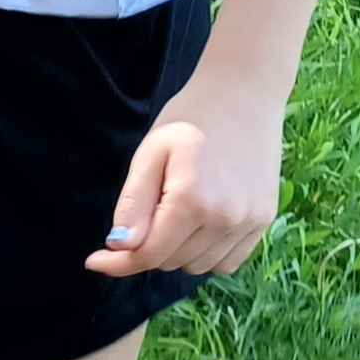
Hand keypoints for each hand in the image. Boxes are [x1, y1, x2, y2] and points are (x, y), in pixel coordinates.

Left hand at [85, 71, 283, 278]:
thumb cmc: (191, 117)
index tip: (95, 260)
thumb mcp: (151, 153)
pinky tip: (201, 225)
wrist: (244, 93)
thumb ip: (133, 203)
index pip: (148, 255)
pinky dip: (208, 254)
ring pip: (199, 266)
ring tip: (178, 210)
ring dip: (179, 251)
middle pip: (171, 262)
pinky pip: (228, 261)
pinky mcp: (264, 219)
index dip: (118, 262)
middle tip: (151, 207)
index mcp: (192, 202)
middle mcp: (225, 219)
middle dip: (150, 246)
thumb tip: (121, 247)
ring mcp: (249, 221)